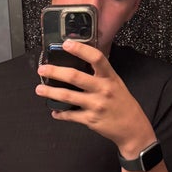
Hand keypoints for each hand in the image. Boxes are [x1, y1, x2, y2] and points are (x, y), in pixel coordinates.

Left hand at [36, 40, 154, 155]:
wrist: (132, 128)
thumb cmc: (122, 103)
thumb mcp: (116, 83)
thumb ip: (100, 74)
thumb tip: (80, 63)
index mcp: (110, 77)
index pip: (96, 58)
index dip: (80, 49)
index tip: (66, 44)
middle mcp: (103, 89)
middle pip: (75, 76)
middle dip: (55, 72)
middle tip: (42, 69)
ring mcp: (96, 105)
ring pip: (67, 96)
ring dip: (50, 92)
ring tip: (39, 89)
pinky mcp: (90, 120)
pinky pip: (70, 115)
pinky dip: (60, 113)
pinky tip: (54, 110)